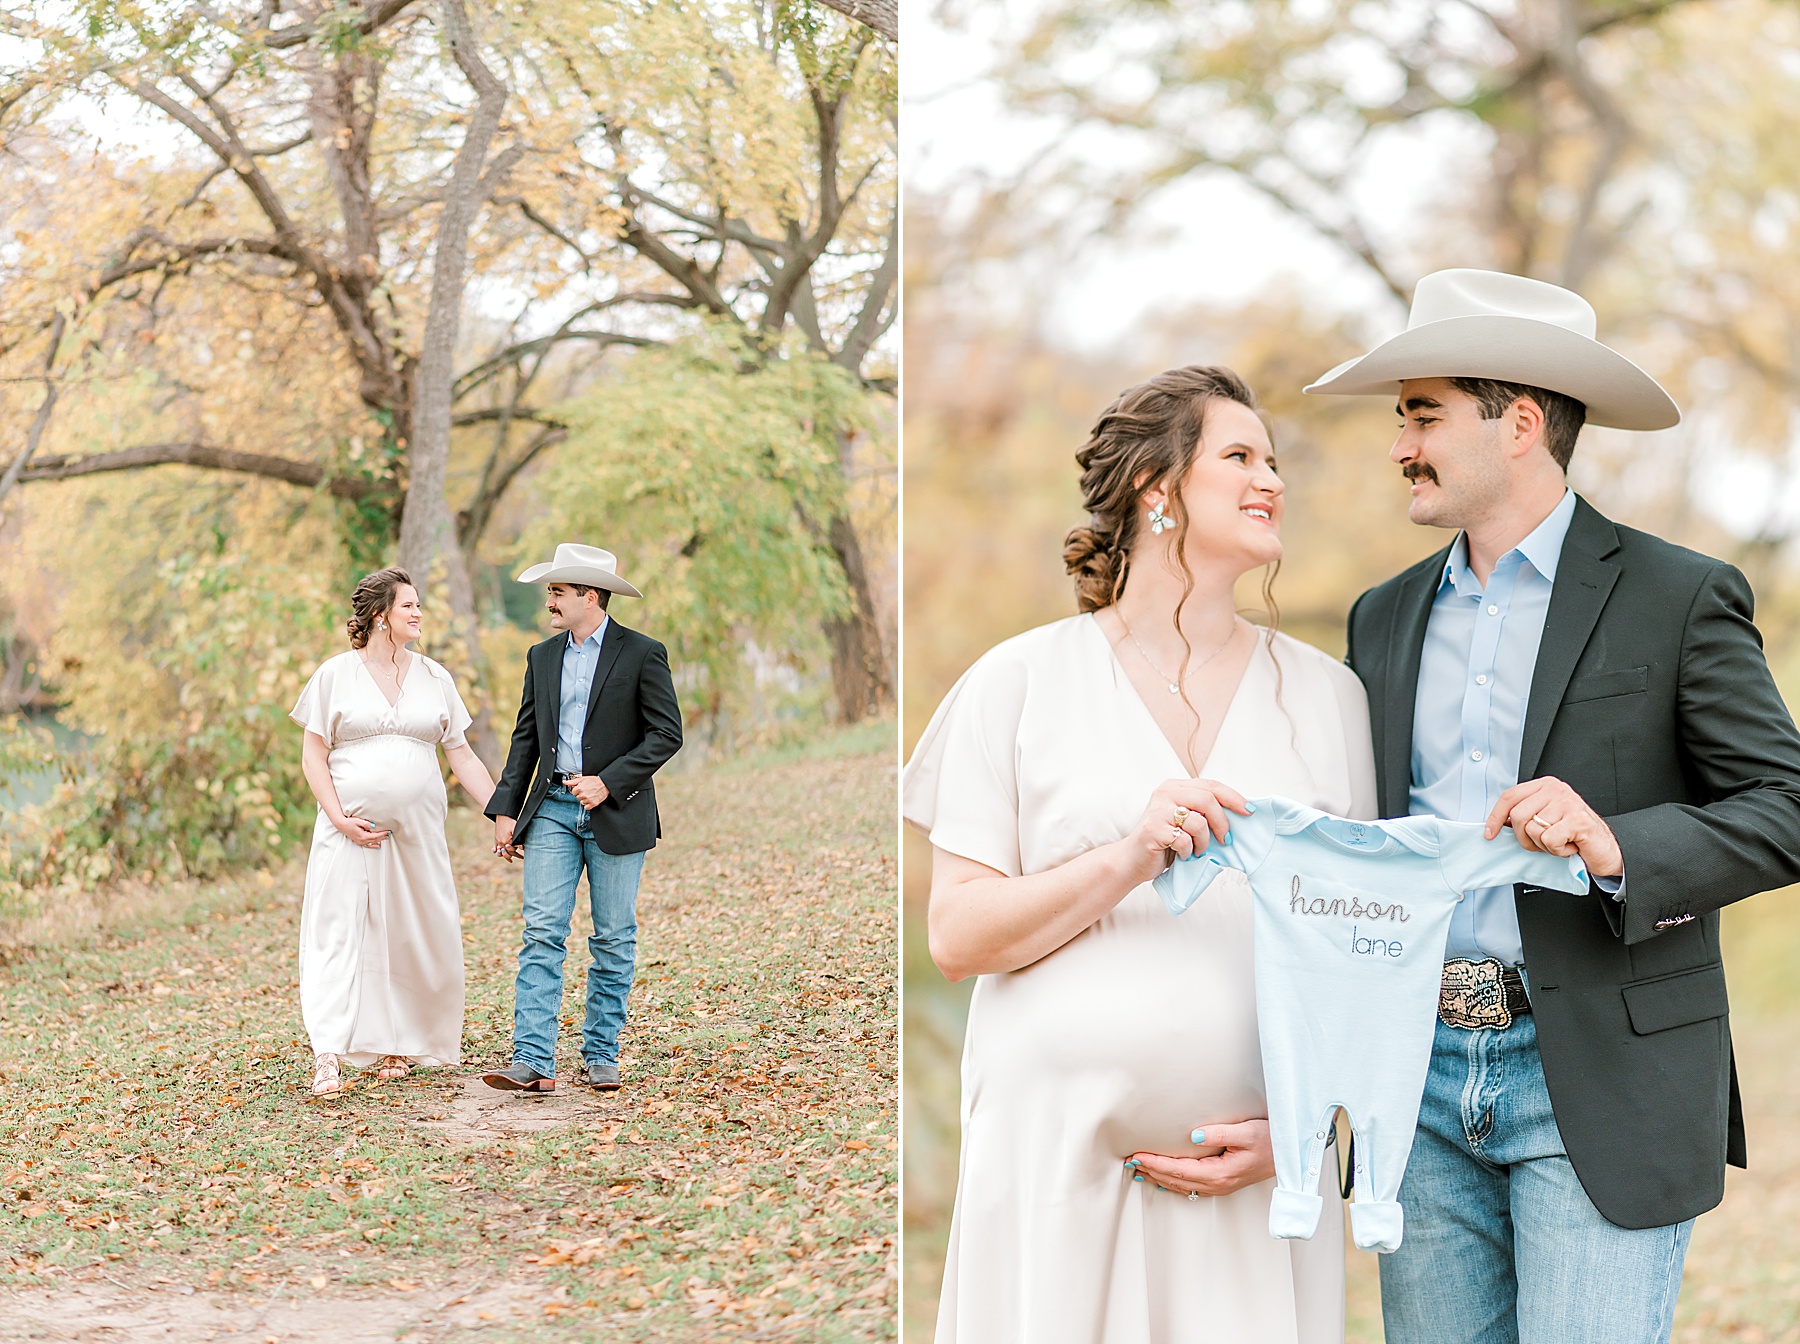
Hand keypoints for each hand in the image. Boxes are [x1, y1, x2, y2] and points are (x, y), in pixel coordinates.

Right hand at [334, 815, 389, 848]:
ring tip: (386, 837)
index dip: (383, 834)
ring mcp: (360, 842)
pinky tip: (378, 845)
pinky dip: (374, 846)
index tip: (388, 831)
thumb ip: (367, 824)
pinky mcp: (359, 842)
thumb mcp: (358, 821)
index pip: (376, 836)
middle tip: (389, 833)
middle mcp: (362, 841)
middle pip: (375, 840)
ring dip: (380, 840)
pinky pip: (368, 845)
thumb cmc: (350, 822)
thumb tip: (374, 826)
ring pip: (372, 843)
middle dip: (383, 836)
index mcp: (363, 836)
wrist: (342, 825)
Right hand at [493, 816, 521, 862]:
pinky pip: (495, 848)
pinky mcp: (495, 839)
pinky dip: (496, 852)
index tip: (523, 855)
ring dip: (505, 856)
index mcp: (506, 841)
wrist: (502, 816)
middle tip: (521, 857)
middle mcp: (501, 843)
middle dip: (514, 856)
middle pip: (507, 853)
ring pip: (500, 852)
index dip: (518, 854)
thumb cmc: (511, 822)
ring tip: (510, 860)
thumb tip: (521, 848)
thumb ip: (518, 840)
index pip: (512, 851)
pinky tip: (499, 853)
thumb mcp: (516, 830)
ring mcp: (497, 841)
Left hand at [567, 774, 609, 808]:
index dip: (577, 790)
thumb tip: (564, 782)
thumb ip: (572, 781)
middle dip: (581, 795)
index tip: (582, 788)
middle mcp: (583, 795)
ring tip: (590, 794)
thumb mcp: (582, 779)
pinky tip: (591, 799)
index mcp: (579, 788)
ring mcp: (588, 800)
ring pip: (582, 802)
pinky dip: (588, 805)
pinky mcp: (593, 804)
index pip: (573, 792)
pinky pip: (586, 807)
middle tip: (587, 791)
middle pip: (577, 798)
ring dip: (585, 800)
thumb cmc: (594, 781)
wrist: (605, 784)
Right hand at [1118, 778, 1251, 884]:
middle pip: (1208, 800)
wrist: (1132, 859)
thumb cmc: (1163, 841)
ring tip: (1196, 850)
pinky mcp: (1154, 829)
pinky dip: (1188, 852)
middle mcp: (1165, 793)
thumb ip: (1203, 810)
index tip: (1249, 811)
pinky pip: (1185, 840)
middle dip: (1222, 823)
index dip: (1234, 798)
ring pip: (1199, 822)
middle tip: (1225, 840)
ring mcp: (1158, 810)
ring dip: (1204, 842)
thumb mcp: (1185, 819)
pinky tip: (1181, 854)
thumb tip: (1239, 812)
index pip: (1211, 785)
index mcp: (1175, 786)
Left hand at [1127, 1119, 1274, 1198]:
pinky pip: (1191, 1186)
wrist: (1290, 1154)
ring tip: (1139, 1170)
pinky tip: (1164, 1178)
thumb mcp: (1247, 1131)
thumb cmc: (1270, 1140)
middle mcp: (1218, 1184)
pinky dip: (1173, 1182)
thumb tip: (1194, 1135)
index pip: (1179, 1170)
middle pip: (1176, 1181)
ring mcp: (1220, 1186)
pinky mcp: (1223, 1183)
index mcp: (1220, 1173)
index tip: (1138, 1155)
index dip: (1156, 1163)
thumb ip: (1219, 1132)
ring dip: (1159, 1178)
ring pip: (1182, 1186)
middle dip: (1152, 1171)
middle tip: (1129, 1161)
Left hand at [1484, 776, 1622, 876]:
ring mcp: (1568, 803)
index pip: (1510, 796)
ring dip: (1543, 845)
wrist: (1606, 848)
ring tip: (1560, 842)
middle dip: (1525, 838)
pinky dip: (1556, 850)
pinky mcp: (1578, 820)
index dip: (1496, 816)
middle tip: (1542, 843)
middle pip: (1518, 815)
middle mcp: (1556, 790)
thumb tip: (1498, 823)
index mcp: (1545, 786)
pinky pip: (1549, 839)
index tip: (1490, 833)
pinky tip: (1569, 846)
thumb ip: (1525, 815)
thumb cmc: (1573, 835)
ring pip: (1532, 829)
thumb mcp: (1545, 819)